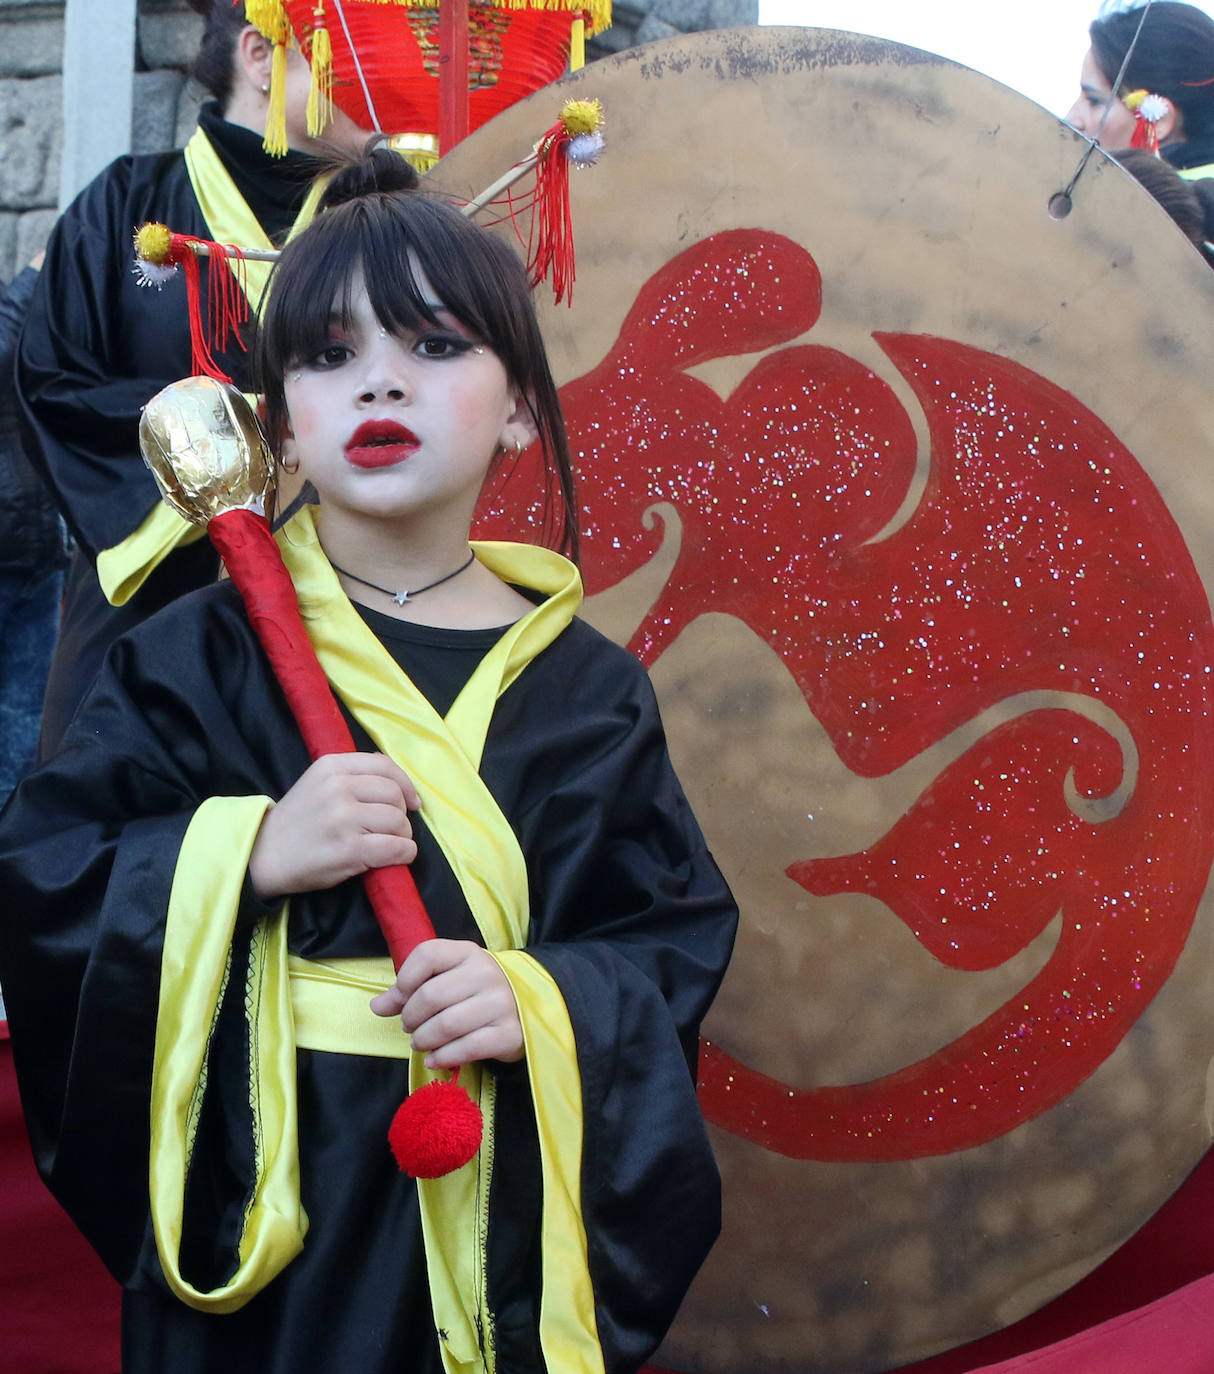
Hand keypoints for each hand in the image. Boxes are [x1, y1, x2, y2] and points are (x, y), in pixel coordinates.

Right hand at [249, 752, 419, 899]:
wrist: (264, 855)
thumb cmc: (298, 822)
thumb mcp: (318, 783)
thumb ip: (353, 776)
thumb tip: (396, 778)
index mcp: (331, 766)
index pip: (384, 765)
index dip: (405, 784)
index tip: (411, 801)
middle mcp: (338, 788)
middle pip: (394, 794)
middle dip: (402, 813)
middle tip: (393, 828)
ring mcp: (343, 818)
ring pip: (398, 820)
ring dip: (402, 835)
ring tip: (389, 843)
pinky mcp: (350, 849)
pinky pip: (396, 847)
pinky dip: (403, 853)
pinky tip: (395, 857)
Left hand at [370, 940, 523, 1069]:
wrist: (524, 1008)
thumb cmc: (475, 992)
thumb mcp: (446, 980)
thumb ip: (410, 990)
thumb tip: (377, 1006)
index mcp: (467, 953)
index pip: (427, 955)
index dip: (405, 979)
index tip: (400, 999)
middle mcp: (486, 973)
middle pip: (431, 995)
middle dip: (411, 1018)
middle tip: (410, 1028)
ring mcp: (501, 1003)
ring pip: (446, 1025)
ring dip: (424, 1040)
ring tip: (421, 1043)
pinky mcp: (509, 1033)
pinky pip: (466, 1048)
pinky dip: (442, 1058)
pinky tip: (434, 1059)